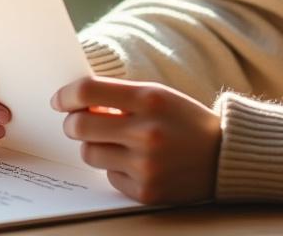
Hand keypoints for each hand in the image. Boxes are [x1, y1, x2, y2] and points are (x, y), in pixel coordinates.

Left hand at [51, 77, 220, 204]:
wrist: (224, 156)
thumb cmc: (183, 120)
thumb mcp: (158, 96)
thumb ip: (119, 97)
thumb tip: (75, 103)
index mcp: (150, 99)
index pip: (88, 91)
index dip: (66, 95)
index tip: (59, 100)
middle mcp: (147, 132)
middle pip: (79, 126)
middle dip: (71, 123)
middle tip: (76, 123)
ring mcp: (146, 165)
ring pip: (90, 153)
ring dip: (94, 146)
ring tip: (114, 142)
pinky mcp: (146, 191)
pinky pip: (109, 176)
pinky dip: (115, 168)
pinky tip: (135, 162)